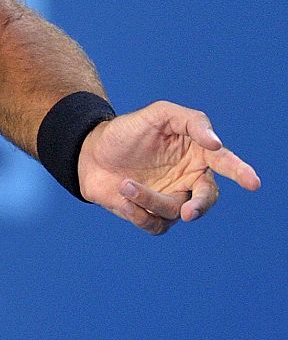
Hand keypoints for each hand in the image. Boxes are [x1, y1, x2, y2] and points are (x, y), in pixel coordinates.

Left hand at [79, 100, 260, 234]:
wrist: (88, 152)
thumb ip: (190, 121)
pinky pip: (154, 224)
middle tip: (187, 210)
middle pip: (206, 198)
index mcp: (197, 155)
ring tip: (125, 184)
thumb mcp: (157, 114)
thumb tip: (216, 144)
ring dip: (149, 199)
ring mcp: (171, 199)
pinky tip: (123, 197)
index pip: (224, 163)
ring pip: (174, 211)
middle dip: (199, 206)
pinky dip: (138, 213)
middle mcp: (189, 180)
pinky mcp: (151, 216)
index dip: (240, 172)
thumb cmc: (126, 132)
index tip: (252, 181)